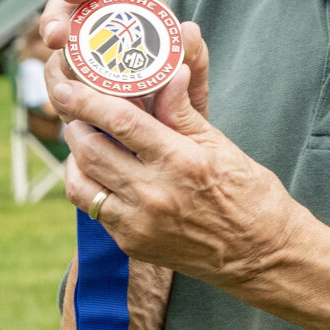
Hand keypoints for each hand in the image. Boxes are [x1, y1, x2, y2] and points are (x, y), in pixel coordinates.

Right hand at [39, 0, 209, 121]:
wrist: (168, 128)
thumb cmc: (182, 95)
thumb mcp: (193, 78)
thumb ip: (194, 57)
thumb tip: (189, 30)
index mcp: (132, 10)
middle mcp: (103, 28)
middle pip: (68, 10)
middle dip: (55, 19)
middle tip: (56, 37)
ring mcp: (83, 55)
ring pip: (57, 50)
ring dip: (57, 61)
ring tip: (65, 78)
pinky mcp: (72, 82)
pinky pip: (58, 83)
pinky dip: (61, 92)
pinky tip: (69, 104)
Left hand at [52, 23, 305, 291]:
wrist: (262, 256)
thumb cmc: (250, 195)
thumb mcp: (222, 146)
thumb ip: (183, 113)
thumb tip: (169, 73)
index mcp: (180, 162)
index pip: (120, 122)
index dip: (87, 101)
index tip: (67, 88)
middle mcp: (154, 195)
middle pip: (90, 150)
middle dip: (75, 125)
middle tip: (75, 111)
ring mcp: (139, 224)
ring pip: (81, 183)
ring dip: (75, 158)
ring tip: (84, 141)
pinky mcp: (132, 244)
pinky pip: (93, 210)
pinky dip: (88, 186)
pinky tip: (100, 173)